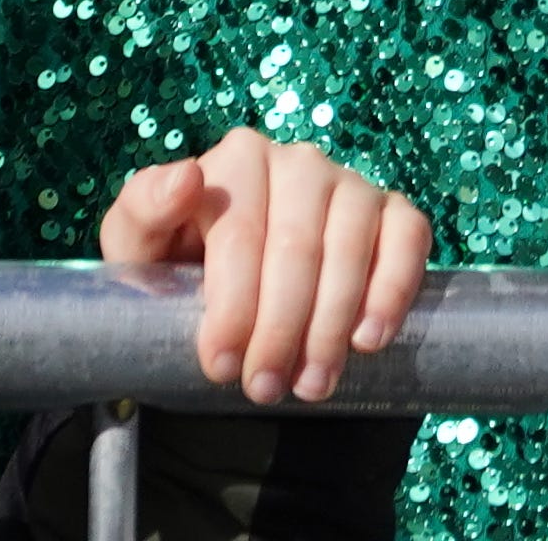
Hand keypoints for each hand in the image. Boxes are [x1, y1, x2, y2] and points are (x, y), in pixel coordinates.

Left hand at [102, 126, 432, 404]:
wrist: (238, 284)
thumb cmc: (182, 261)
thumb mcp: (140, 243)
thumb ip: (142, 210)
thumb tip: (186, 177)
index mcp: (237, 158)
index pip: (240, 234)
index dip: (233, 307)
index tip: (221, 366)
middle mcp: (298, 161)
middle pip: (296, 248)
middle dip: (280, 329)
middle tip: (263, 389)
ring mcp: (350, 183)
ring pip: (349, 248)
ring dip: (330, 327)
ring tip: (310, 384)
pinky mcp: (392, 211)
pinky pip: (407, 239)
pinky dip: (392, 290)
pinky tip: (368, 340)